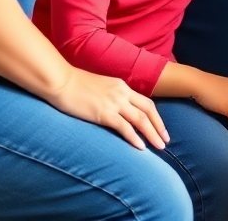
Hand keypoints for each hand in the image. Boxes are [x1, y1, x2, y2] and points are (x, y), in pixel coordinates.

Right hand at [46, 67, 168, 150]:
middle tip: (166, 140)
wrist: (61, 81)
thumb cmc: (75, 85)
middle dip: (159, 126)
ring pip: (141, 119)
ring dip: (152, 134)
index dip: (155, 116)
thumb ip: (110, 96)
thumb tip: (114, 109)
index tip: (161, 128)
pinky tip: (141, 148)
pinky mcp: (103, 113)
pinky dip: (134, 138)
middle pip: (148, 110)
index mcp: (121, 86)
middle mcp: (122, 93)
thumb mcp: (99, 87)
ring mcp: (114, 103)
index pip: (145, 102)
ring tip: (160, 147)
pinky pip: (124, 127)